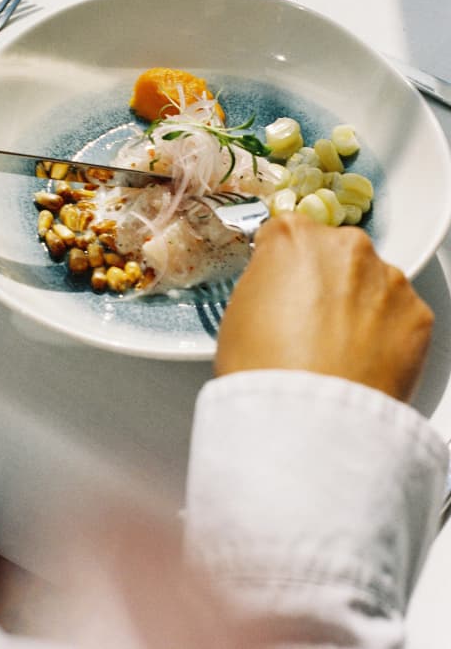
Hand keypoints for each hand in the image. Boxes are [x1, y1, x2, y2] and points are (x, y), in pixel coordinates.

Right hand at [215, 213, 433, 401]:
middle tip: (308, 323)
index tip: (282, 285)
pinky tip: (361, 360)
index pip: (287, 232)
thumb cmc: (264, 369)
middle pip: (334, 252)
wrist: (308, 420)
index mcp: (293, 237)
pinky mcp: (417, 313)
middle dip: (325, 279)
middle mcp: (345, 246)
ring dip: (357, 304)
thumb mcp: (237, 313)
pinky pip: (398, 314)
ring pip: (370, 281)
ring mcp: (386, 278)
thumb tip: (274, 287)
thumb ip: (263, 282)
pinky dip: (385, 332)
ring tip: (336, 349)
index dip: (282, 263)